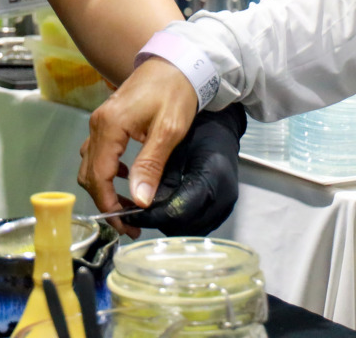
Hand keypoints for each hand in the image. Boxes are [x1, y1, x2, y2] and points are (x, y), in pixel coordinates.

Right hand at [80, 57, 199, 236]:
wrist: (178, 61)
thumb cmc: (175, 90)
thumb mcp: (168, 131)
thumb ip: (151, 165)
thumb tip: (140, 199)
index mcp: (110, 126)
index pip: (98, 177)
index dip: (109, 205)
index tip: (127, 223)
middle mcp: (99, 124)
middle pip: (89, 174)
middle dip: (105, 202)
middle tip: (129, 221)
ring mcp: (101, 121)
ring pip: (90, 164)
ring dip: (105, 188)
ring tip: (130, 204)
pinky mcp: (108, 120)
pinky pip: (98, 152)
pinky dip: (107, 171)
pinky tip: (129, 177)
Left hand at [125, 104, 244, 236]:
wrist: (220, 126)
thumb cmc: (198, 128)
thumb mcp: (172, 143)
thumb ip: (156, 171)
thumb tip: (138, 199)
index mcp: (213, 177)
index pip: (177, 211)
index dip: (150, 215)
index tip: (130, 214)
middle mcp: (224, 197)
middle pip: (183, 225)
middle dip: (156, 220)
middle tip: (134, 211)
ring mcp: (226, 206)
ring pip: (188, 229)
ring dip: (167, 223)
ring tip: (148, 207)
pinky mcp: (223, 210)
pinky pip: (197, 225)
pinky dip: (179, 221)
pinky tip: (166, 206)